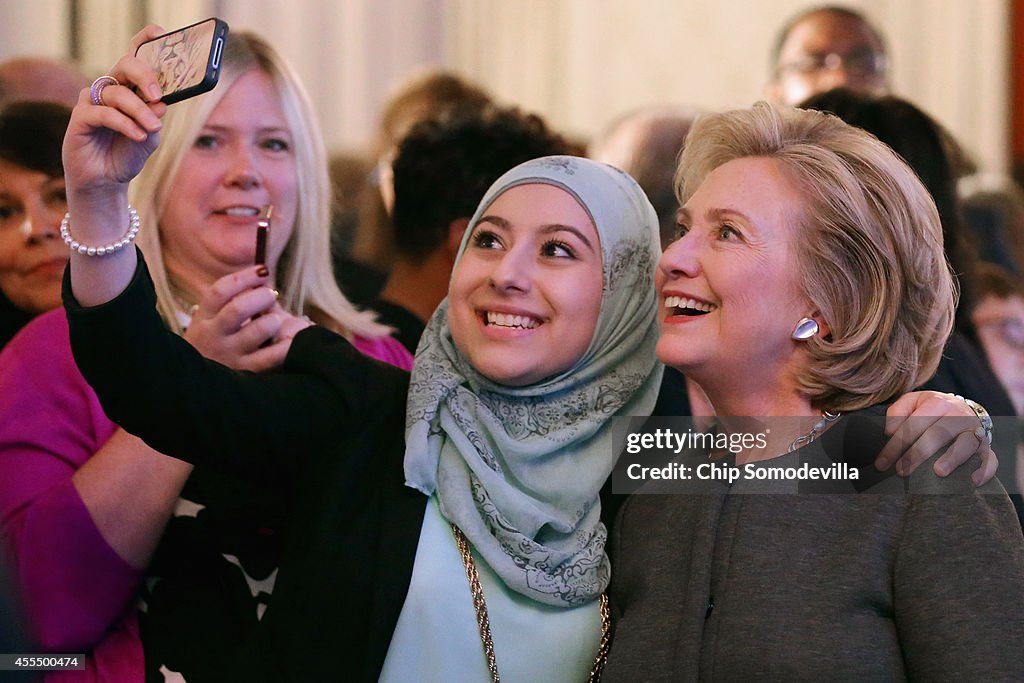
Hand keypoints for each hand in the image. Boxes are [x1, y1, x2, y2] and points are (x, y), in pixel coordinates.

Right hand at [62, 25, 166, 203]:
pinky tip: (137, 135)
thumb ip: (155, 118)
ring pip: (117, 93)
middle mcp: (110, 89)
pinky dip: (124, 123)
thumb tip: (160, 103)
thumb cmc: (127, 154)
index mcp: (130, 88)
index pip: (135, 57)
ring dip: (139, 111)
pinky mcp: (81, 117)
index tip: (159, 32)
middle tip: (159, 95)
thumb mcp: (150, 136)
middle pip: (125, 65)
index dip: (144, 40)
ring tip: (152, 128)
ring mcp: (93, 101)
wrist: (107, 181)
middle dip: (145, 75)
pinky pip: (103, 113)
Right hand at [184, 266, 311, 371]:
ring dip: (274, 320)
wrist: (196, 384)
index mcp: (204, 318)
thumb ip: (232, 300)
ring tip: (276, 320)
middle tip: (271, 296)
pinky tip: (292, 336)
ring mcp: (230, 356)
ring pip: (259, 330)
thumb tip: (264, 274)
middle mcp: (214, 336)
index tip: (263, 271)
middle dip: (261, 297)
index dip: (245, 277)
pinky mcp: (247, 373)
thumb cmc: (214, 343)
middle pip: (239, 308)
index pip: (220, 291)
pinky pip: (274, 356)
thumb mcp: (211, 321)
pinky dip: (288, 343)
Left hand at [876, 391, 996, 485]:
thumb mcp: (912, 402)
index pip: (914, 424)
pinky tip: (972, 480)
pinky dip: (984, 470)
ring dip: (952, 458)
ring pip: (966, 443)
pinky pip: (990, 459)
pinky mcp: (987, 447)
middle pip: (937, 434)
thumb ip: (897, 412)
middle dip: (917, 454)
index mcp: (937, 402)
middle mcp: (958, 414)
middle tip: (902, 471)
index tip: (883, 463)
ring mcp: (975, 431)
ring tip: (938, 472)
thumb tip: (889, 432)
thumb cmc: (930, 410)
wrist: (963, 409)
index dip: (896, 444)